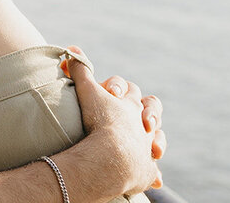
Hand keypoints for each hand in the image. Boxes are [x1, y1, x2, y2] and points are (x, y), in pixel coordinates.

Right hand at [66, 49, 165, 195]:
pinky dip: (153, 173)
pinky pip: (153, 171)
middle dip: (148, 111)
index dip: (122, 90)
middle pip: (152, 108)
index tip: (113, 95)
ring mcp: (146, 147)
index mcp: (131, 105)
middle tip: (137, 117)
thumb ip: (80, 69)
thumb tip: (71, 49)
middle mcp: (143, 125)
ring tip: (149, 148)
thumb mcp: (87, 91)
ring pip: (157, 139)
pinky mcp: (146, 170)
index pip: (132, 90)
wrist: (113, 155)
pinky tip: (154, 179)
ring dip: (154, 142)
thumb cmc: (100, 121)